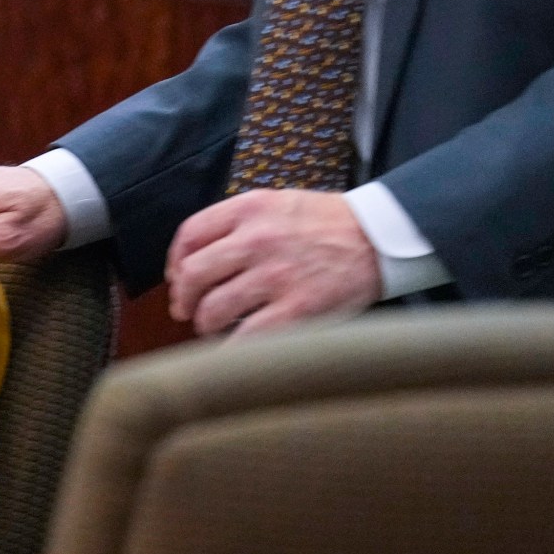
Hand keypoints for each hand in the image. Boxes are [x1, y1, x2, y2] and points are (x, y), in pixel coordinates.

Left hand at [165, 189, 379, 336]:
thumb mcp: (277, 204)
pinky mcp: (298, 308)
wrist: (379, 237)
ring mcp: (276, 275)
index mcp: (249, 209)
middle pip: (193, 274)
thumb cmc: (326, 223)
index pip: (189, 234)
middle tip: (185, 311)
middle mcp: (256, 240)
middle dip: (183, 298)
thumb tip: (195, 258)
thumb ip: (237, 224)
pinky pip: (248, 337)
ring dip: (205, 324)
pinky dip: (232, 349)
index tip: (177, 279)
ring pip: (214, 308)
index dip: (174, 262)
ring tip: (212, 327)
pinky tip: (233, 349)